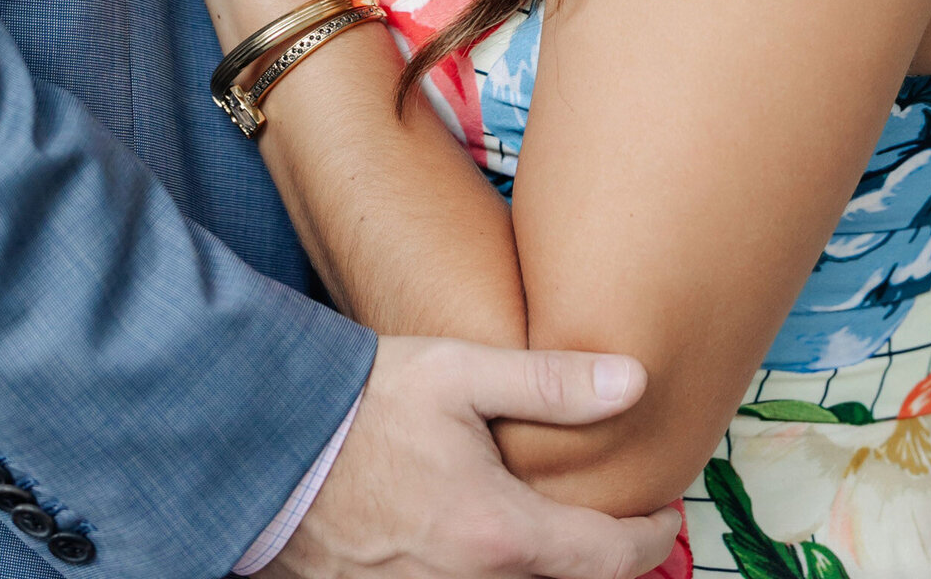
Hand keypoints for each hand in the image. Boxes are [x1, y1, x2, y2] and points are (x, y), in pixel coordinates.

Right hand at [263, 337, 681, 578]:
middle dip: (597, 560)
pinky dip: (491, 576)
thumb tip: (634, 382)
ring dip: (543, 569)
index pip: (607, 561)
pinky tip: (486, 539)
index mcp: (497, 535)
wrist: (267, 443)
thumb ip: (551, 382)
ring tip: (557, 527)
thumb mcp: (461, 372)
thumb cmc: (364, 403)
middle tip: (616, 518)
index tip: (663, 515)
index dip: (648, 539)